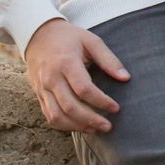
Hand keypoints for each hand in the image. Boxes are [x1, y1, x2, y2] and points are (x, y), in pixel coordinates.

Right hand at [25, 18, 128, 132]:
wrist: (38, 35)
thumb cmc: (69, 38)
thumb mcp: (91, 41)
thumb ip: (108, 59)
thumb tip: (126, 78)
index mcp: (66, 63)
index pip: (84, 89)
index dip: (101, 101)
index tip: (116, 108)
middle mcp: (52, 78)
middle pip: (70, 107)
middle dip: (91, 120)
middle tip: (108, 126)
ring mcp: (42, 88)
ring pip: (56, 116)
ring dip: (77, 127)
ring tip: (95, 129)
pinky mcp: (38, 94)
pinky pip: (49, 116)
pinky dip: (64, 125)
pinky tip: (79, 126)